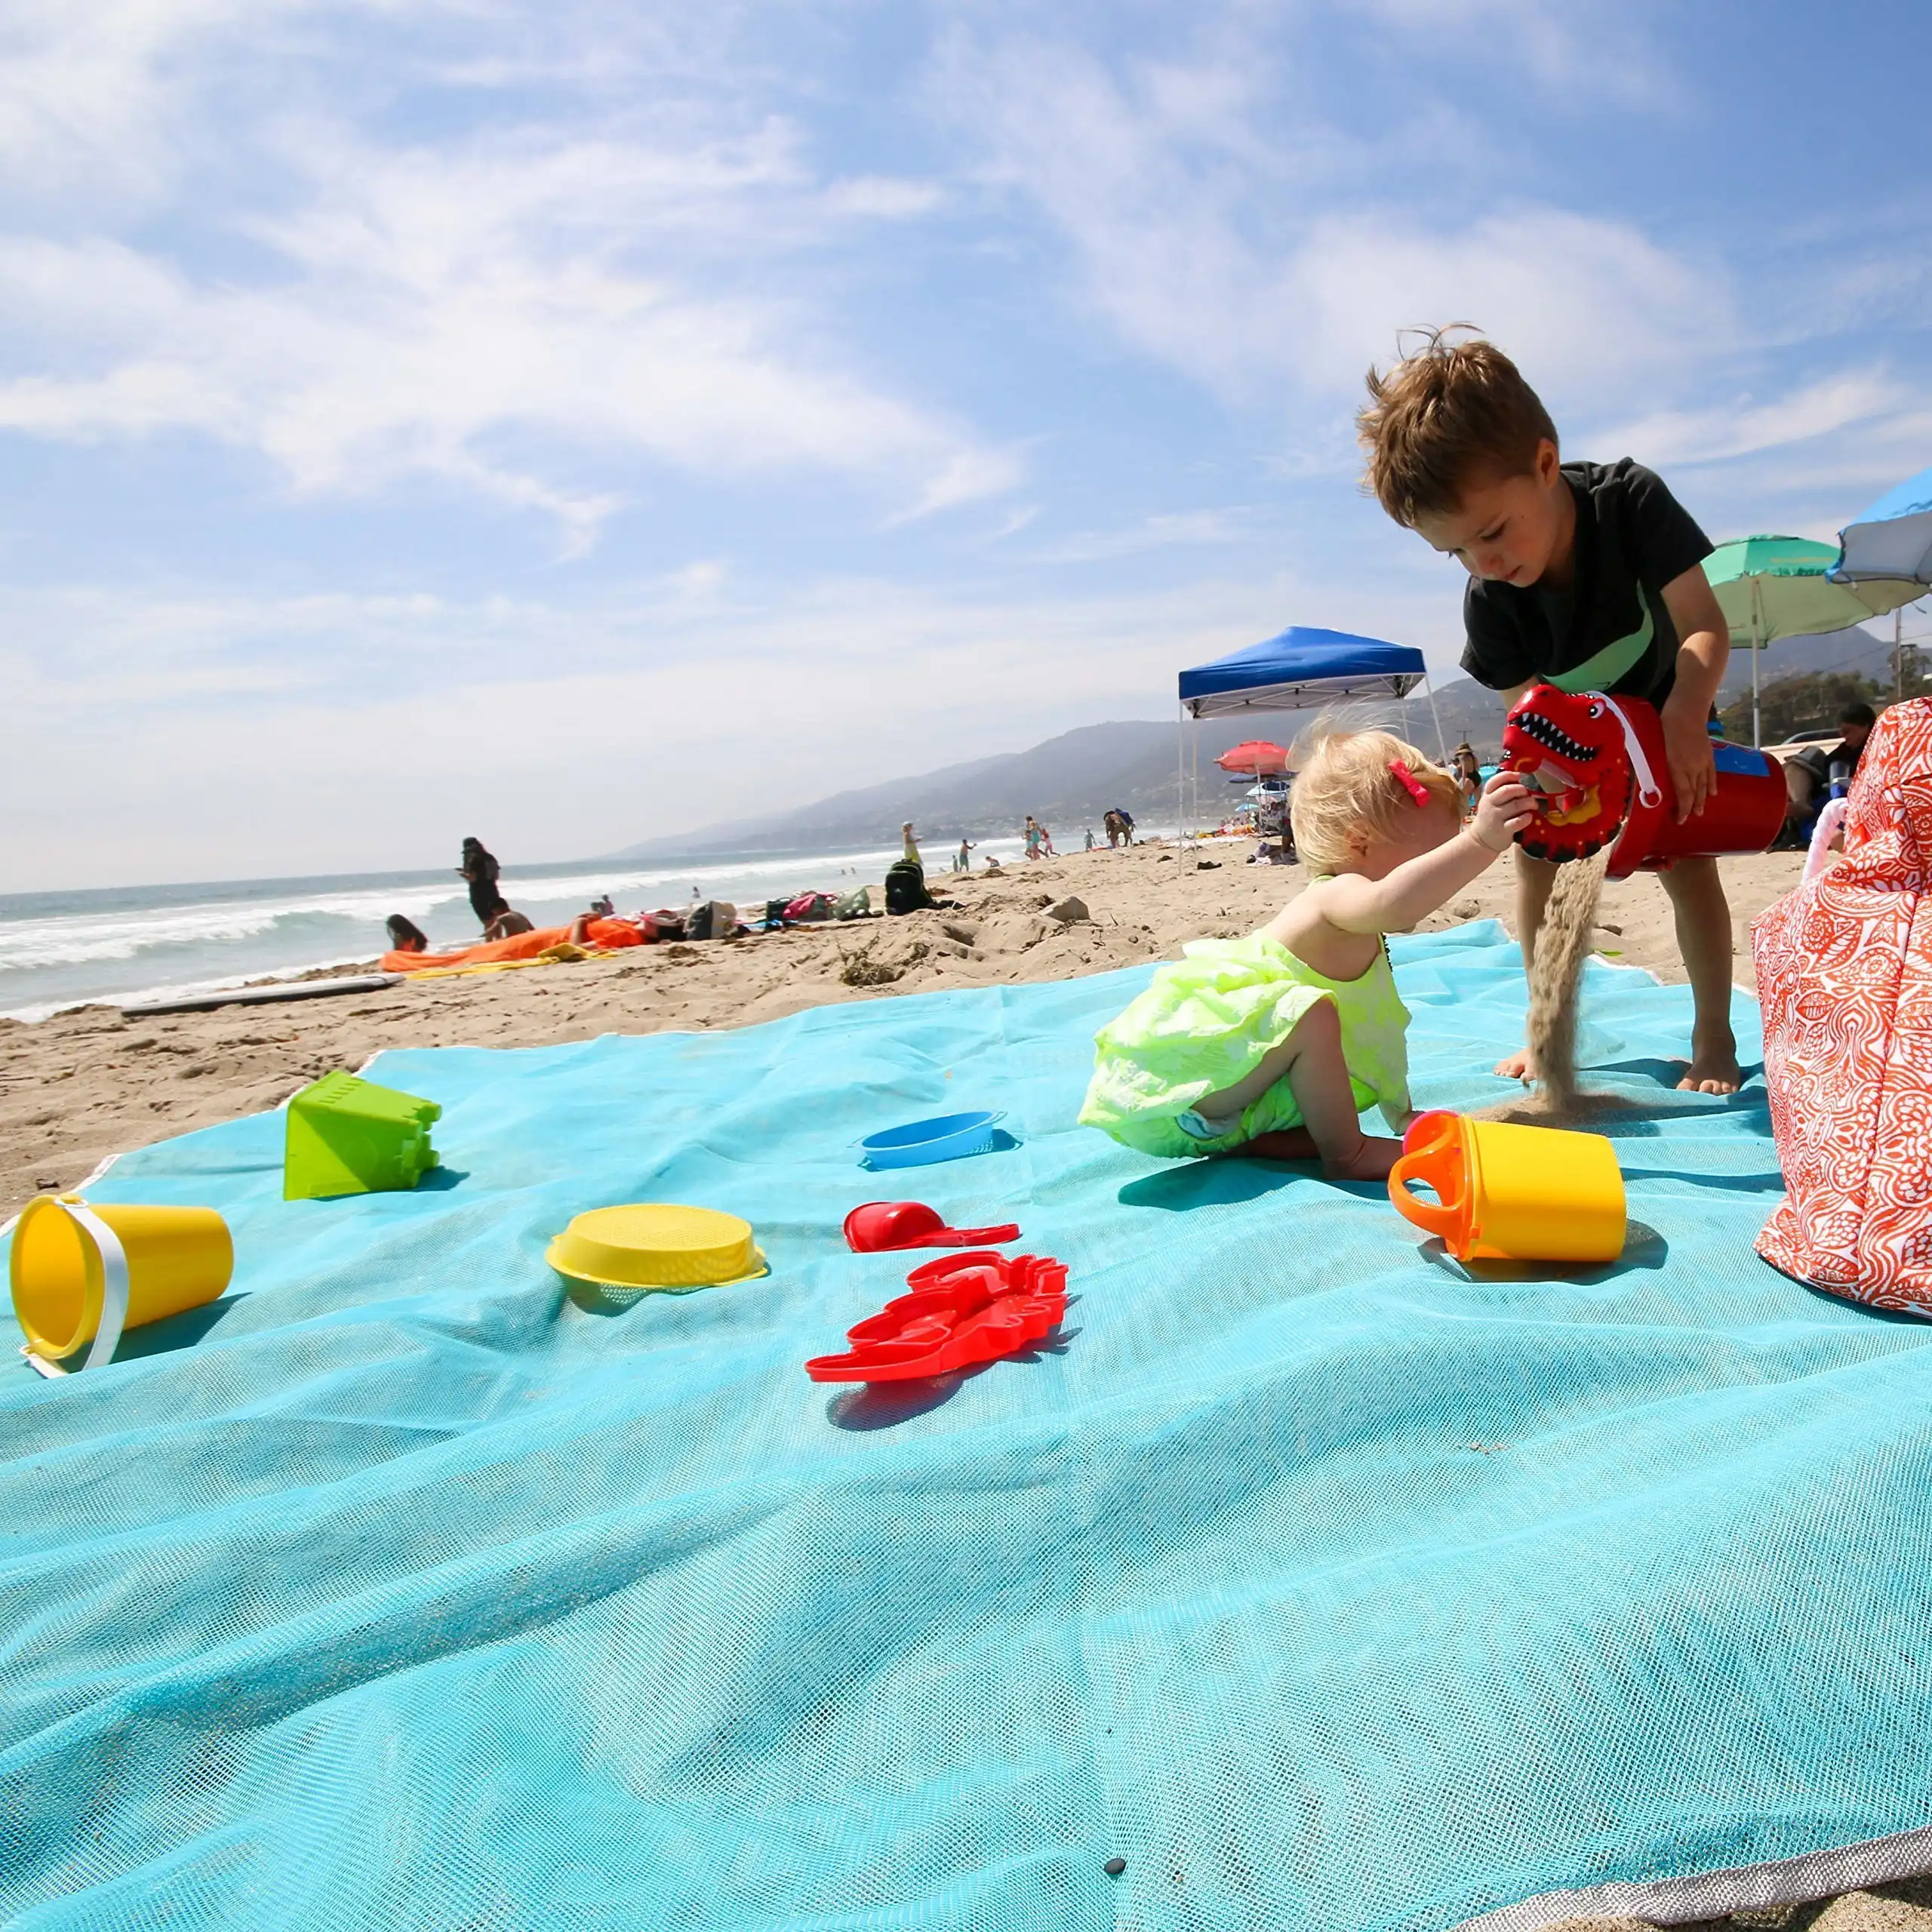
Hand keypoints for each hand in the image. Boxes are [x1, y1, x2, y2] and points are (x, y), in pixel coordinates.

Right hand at [1470, 774, 1535, 852]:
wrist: (1481, 841)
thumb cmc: (1491, 818)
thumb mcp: (1490, 802)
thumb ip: (1501, 791)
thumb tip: (1522, 779)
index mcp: (1487, 795)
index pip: (1496, 780)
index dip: (1510, 775)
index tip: (1520, 777)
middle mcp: (1490, 804)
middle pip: (1507, 790)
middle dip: (1522, 789)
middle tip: (1528, 794)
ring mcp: (1496, 818)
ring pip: (1515, 804)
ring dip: (1528, 802)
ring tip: (1533, 805)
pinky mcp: (1503, 830)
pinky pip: (1518, 821)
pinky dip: (1526, 817)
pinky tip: (1529, 816)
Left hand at [1660, 694, 1715, 820]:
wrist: (1686, 713)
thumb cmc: (1664, 729)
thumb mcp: (1656, 750)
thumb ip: (1657, 766)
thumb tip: (1652, 782)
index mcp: (1678, 767)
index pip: (1683, 794)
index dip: (1683, 809)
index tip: (1680, 820)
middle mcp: (1692, 768)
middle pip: (1694, 792)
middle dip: (1691, 807)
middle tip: (1688, 819)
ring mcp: (1703, 762)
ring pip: (1704, 785)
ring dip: (1702, 799)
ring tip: (1700, 811)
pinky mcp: (1709, 755)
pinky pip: (1712, 773)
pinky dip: (1712, 784)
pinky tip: (1712, 793)